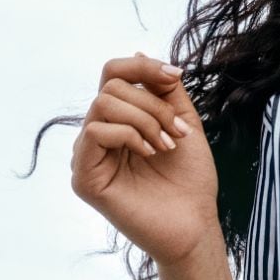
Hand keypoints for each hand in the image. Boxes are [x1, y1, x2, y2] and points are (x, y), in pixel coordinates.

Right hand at [69, 53, 220, 267]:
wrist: (195, 225)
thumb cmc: (191, 181)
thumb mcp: (184, 122)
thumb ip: (165, 90)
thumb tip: (138, 54)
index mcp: (120, 121)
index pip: (113, 75)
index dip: (142, 67)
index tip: (176, 76)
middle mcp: (99, 135)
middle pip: (110, 87)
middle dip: (152, 103)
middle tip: (179, 132)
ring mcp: (88, 157)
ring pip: (102, 104)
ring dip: (145, 119)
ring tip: (167, 145)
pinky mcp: (84, 178)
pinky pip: (94, 132)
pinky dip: (128, 135)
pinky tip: (149, 154)